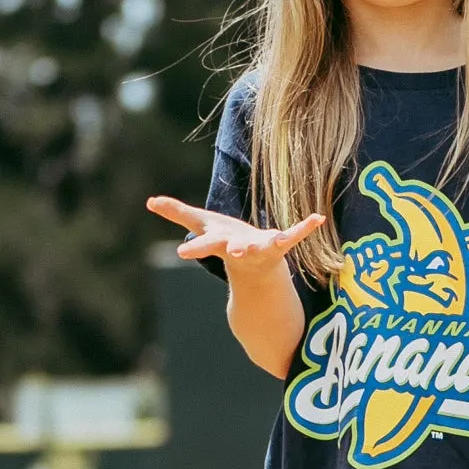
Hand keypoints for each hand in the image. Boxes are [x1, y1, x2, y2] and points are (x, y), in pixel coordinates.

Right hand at [146, 196, 327, 266]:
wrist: (255, 267)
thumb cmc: (225, 240)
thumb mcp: (201, 225)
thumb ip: (177, 213)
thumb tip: (150, 201)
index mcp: (221, 243)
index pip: (205, 246)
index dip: (195, 249)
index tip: (183, 253)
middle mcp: (241, 249)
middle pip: (236, 250)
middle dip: (235, 251)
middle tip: (234, 253)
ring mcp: (263, 248)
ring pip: (267, 246)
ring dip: (273, 242)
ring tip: (277, 238)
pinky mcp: (281, 245)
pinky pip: (294, 235)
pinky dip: (305, 228)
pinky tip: (318, 218)